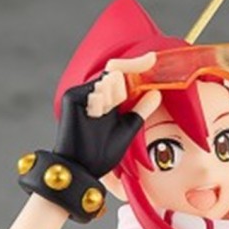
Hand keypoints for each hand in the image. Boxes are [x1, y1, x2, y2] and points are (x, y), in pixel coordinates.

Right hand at [54, 53, 161, 177]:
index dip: (137, 64)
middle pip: (117, 72)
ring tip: (100, 118)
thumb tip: (156, 93)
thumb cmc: (100, 153)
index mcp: (107, 99)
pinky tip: (94, 116)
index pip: (123, 73)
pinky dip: (100, 103)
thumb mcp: (128, 129)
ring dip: (112, 99)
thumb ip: (141, 110)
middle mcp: (94, 93)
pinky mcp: (72, 97)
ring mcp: (81, 93)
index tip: (153, 58)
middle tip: (114, 109)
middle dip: (122, 90)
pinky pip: (95, 91)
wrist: (82, 169)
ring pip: (108, 80)